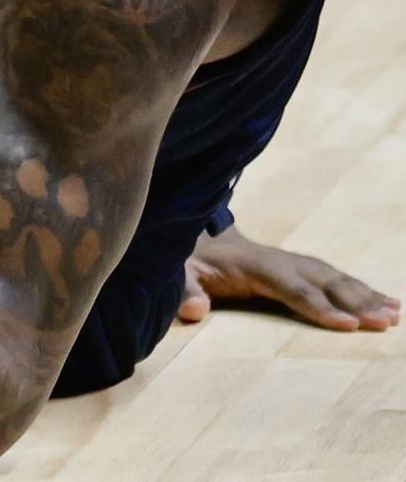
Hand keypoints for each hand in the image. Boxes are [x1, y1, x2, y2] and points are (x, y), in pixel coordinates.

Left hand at [177, 226, 399, 331]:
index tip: (347, 325)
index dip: (318, 306)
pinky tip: (388, 302)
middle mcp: (280, 260)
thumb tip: (194, 309)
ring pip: (335, 278)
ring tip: (395, 315)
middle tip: (385, 323)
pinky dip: (363, 289)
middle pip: (323, 282)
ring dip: (366, 296)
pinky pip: (336, 277)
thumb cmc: (188, 260)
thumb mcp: (178, 272)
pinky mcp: (300, 266)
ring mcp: (292, 261)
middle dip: (355, 302)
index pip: (291, 288)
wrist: (195, 236)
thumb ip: (184, 289)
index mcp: (253, 265)